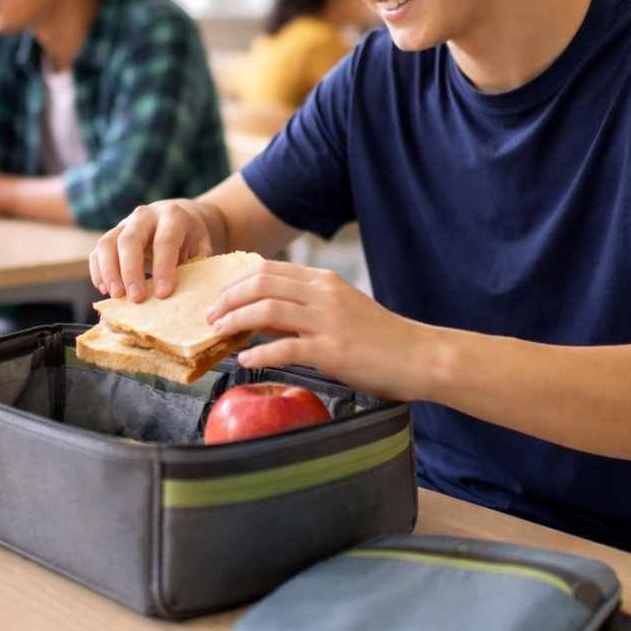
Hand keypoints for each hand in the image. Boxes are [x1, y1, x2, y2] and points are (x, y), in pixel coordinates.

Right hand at [90, 199, 217, 302]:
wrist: (175, 217)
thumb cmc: (189, 236)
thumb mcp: (201, 243)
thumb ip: (198, 262)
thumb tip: (191, 286)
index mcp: (172, 215)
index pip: (165, 241)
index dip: (163, 267)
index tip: (163, 293)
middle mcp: (145, 215)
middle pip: (130, 239)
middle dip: (130, 271)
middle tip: (135, 298)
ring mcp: (124, 223)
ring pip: (107, 243)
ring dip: (109, 272)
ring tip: (117, 296)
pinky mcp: (112, 235)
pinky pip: (98, 251)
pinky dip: (98, 271)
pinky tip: (104, 289)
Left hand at [205, 260, 421, 399]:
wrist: (421, 356)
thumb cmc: (380, 338)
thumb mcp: (340, 311)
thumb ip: (302, 309)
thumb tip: (258, 316)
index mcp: (324, 282)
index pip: (269, 269)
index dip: (236, 280)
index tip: (217, 296)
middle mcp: (324, 295)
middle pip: (261, 282)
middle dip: (227, 297)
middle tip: (209, 315)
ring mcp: (328, 322)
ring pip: (268, 309)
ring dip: (235, 319)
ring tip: (218, 333)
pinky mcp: (334, 351)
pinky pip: (286, 347)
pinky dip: (260, 353)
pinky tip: (246, 360)